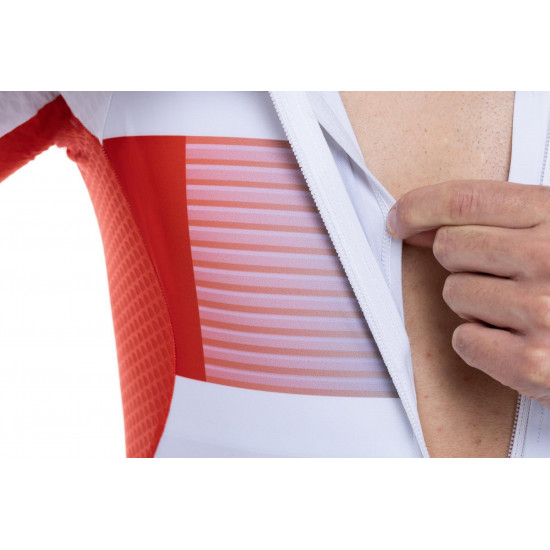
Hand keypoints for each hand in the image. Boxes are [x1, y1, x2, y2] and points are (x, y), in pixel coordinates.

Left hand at [386, 179, 549, 407]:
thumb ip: (497, 223)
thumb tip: (420, 226)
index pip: (464, 200)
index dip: (419, 206)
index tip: (400, 219)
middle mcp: (549, 258)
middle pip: (449, 248)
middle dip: (463, 264)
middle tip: (500, 277)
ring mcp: (541, 311)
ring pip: (454, 294)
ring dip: (476, 306)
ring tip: (520, 313)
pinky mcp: (533, 362)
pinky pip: (463, 340)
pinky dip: (482, 344)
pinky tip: (518, 342)